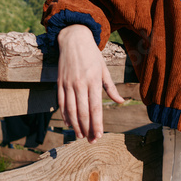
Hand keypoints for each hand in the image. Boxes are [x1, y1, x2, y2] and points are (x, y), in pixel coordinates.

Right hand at [56, 25, 124, 143]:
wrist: (73, 39)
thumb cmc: (92, 54)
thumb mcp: (105, 69)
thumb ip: (111, 88)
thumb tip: (121, 102)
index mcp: (94, 81)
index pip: (96, 109)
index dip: (97, 125)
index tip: (99, 136)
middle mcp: (80, 84)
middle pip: (83, 113)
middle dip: (87, 129)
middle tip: (91, 141)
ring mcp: (68, 84)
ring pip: (71, 111)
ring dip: (75, 126)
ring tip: (80, 136)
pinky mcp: (59, 83)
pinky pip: (61, 103)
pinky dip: (65, 115)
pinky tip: (69, 124)